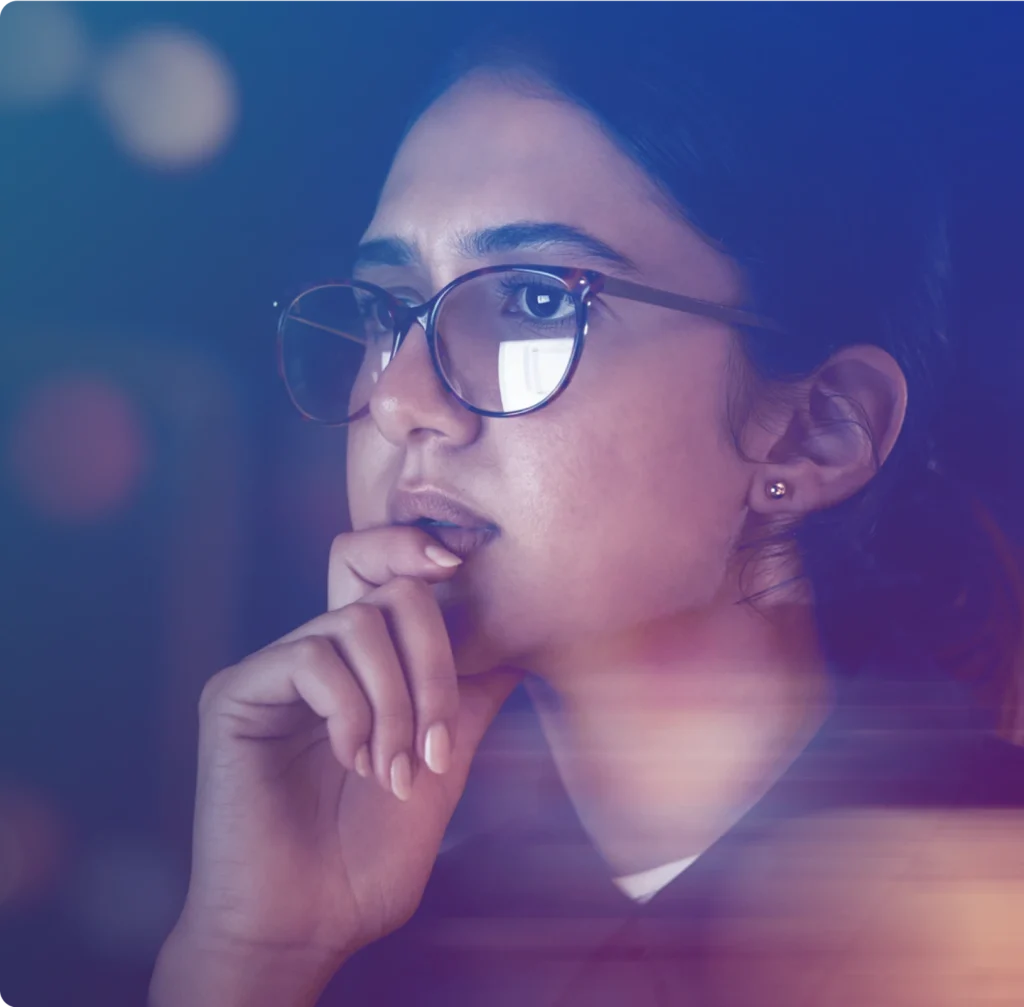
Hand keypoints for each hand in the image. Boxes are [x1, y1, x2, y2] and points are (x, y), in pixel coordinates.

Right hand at [151, 526, 521, 1004]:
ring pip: (356, 621)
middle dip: (434, 656)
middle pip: (381, 581)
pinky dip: (351, 710)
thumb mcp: (443, 764)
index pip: (384, 572)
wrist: (307, 925)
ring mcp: (276, 670)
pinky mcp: (237, 692)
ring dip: (396, 700)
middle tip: (437, 740)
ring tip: (394, 770)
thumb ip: (471, 697)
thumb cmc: (371, 854)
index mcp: (364, 666)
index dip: (416, 545)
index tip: (464, 557)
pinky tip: (353, 761)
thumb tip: (521, 642)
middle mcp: (318, 654)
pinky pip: (311, 658)